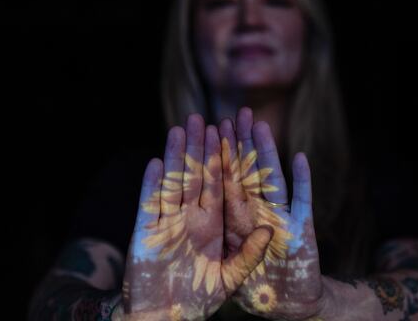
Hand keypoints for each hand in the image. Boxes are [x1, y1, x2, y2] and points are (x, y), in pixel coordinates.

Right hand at [121, 114, 272, 320]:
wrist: (164, 319)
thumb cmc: (198, 300)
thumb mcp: (232, 278)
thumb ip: (250, 254)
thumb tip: (271, 230)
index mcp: (212, 225)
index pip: (220, 185)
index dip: (224, 159)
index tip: (228, 132)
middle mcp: (189, 219)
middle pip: (195, 177)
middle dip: (198, 148)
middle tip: (201, 117)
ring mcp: (166, 224)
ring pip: (173, 184)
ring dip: (176, 157)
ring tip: (179, 129)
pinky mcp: (145, 235)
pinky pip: (150, 206)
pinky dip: (152, 186)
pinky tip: (157, 163)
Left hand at [220, 108, 324, 319]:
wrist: (290, 307)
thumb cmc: (255, 291)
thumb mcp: (229, 273)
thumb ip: (224, 246)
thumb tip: (210, 219)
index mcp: (235, 223)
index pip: (224, 182)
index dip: (220, 156)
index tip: (214, 128)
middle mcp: (256, 216)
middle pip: (247, 173)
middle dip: (242, 143)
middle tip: (239, 112)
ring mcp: (280, 221)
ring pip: (271, 180)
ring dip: (267, 153)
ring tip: (261, 124)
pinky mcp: (304, 231)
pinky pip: (304, 202)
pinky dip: (304, 183)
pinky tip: (301, 159)